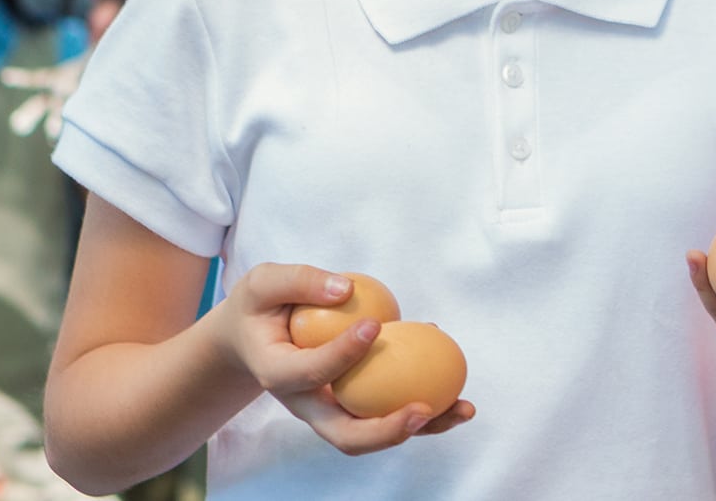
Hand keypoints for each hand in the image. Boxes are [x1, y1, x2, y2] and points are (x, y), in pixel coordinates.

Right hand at [212, 264, 473, 454]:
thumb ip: (300, 281)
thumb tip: (347, 290)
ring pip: (375, 433)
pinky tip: (456, 383)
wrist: (251, 338)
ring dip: (422, 427)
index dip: (343, 354)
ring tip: (464, 409)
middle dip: (387, 430)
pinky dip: (425, 404)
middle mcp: (306, 404)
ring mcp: (331, 410)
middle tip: (425, 408)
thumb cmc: (260, 306)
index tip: (375, 324)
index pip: (312, 373)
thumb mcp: (264, 282)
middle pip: (345, 434)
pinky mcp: (353, 404)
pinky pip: (389, 410)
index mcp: (277, 374)